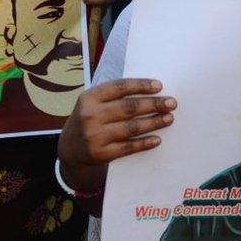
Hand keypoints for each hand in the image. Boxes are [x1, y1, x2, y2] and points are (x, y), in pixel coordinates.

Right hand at [57, 78, 175, 193]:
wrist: (69, 149)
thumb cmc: (88, 119)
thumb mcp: (92, 103)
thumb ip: (114, 96)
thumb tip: (150, 91)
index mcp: (89, 97)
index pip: (119, 87)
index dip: (140, 85)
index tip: (159, 86)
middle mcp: (90, 115)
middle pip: (128, 107)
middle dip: (153, 104)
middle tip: (172, 103)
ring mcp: (95, 136)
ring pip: (131, 127)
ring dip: (153, 122)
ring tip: (169, 118)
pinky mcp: (101, 154)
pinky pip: (128, 147)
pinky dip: (144, 143)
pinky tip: (157, 139)